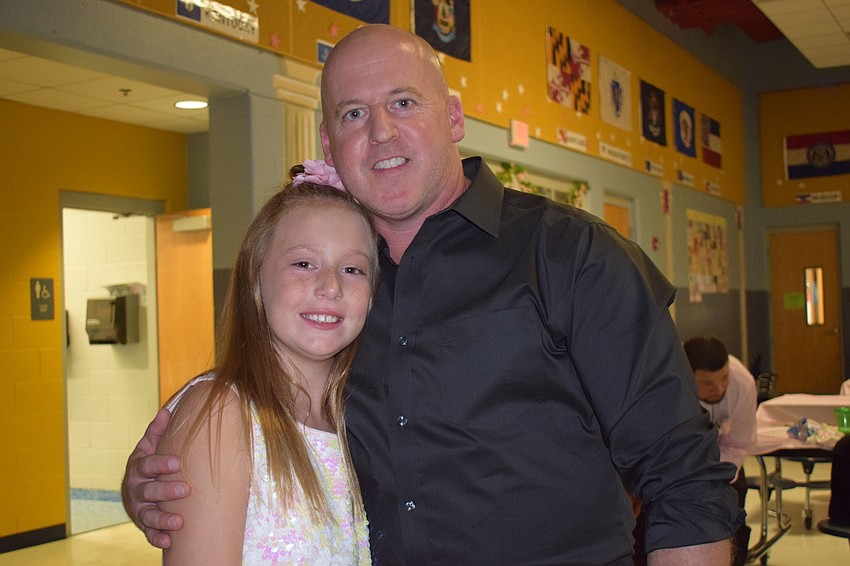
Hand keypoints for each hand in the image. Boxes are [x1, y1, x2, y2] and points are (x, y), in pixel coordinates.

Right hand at [122, 407, 189, 548]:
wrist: (135, 490)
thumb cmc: (148, 465)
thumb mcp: (149, 447)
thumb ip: (157, 432)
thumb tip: (167, 410)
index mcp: (138, 467)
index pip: (148, 464)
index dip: (161, 464)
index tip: (177, 463)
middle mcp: (136, 489)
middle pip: (149, 491)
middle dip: (166, 491)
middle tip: (185, 490)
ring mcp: (139, 509)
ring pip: (148, 515)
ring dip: (163, 519)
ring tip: (178, 522)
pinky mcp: (144, 525)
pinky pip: (149, 534)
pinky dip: (157, 538)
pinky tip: (169, 541)